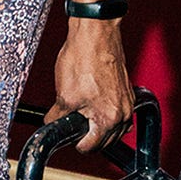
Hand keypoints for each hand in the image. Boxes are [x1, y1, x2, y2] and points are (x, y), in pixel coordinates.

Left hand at [46, 18, 133, 153]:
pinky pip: (117, 112)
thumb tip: (52, 125)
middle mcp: (123, 113)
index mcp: (109, 119)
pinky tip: (92, 103)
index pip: (90, 147)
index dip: (75, 142)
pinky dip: (106, 112)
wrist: (95, 32)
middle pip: (104, 140)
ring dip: (97, 125)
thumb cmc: (83, 58)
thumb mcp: (63, 95)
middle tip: (71, 124)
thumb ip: (58, 117)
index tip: (68, 136)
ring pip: (112, 128)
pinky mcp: (127, 91)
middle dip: (87, 134)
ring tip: (81, 113)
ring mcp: (127, 102)